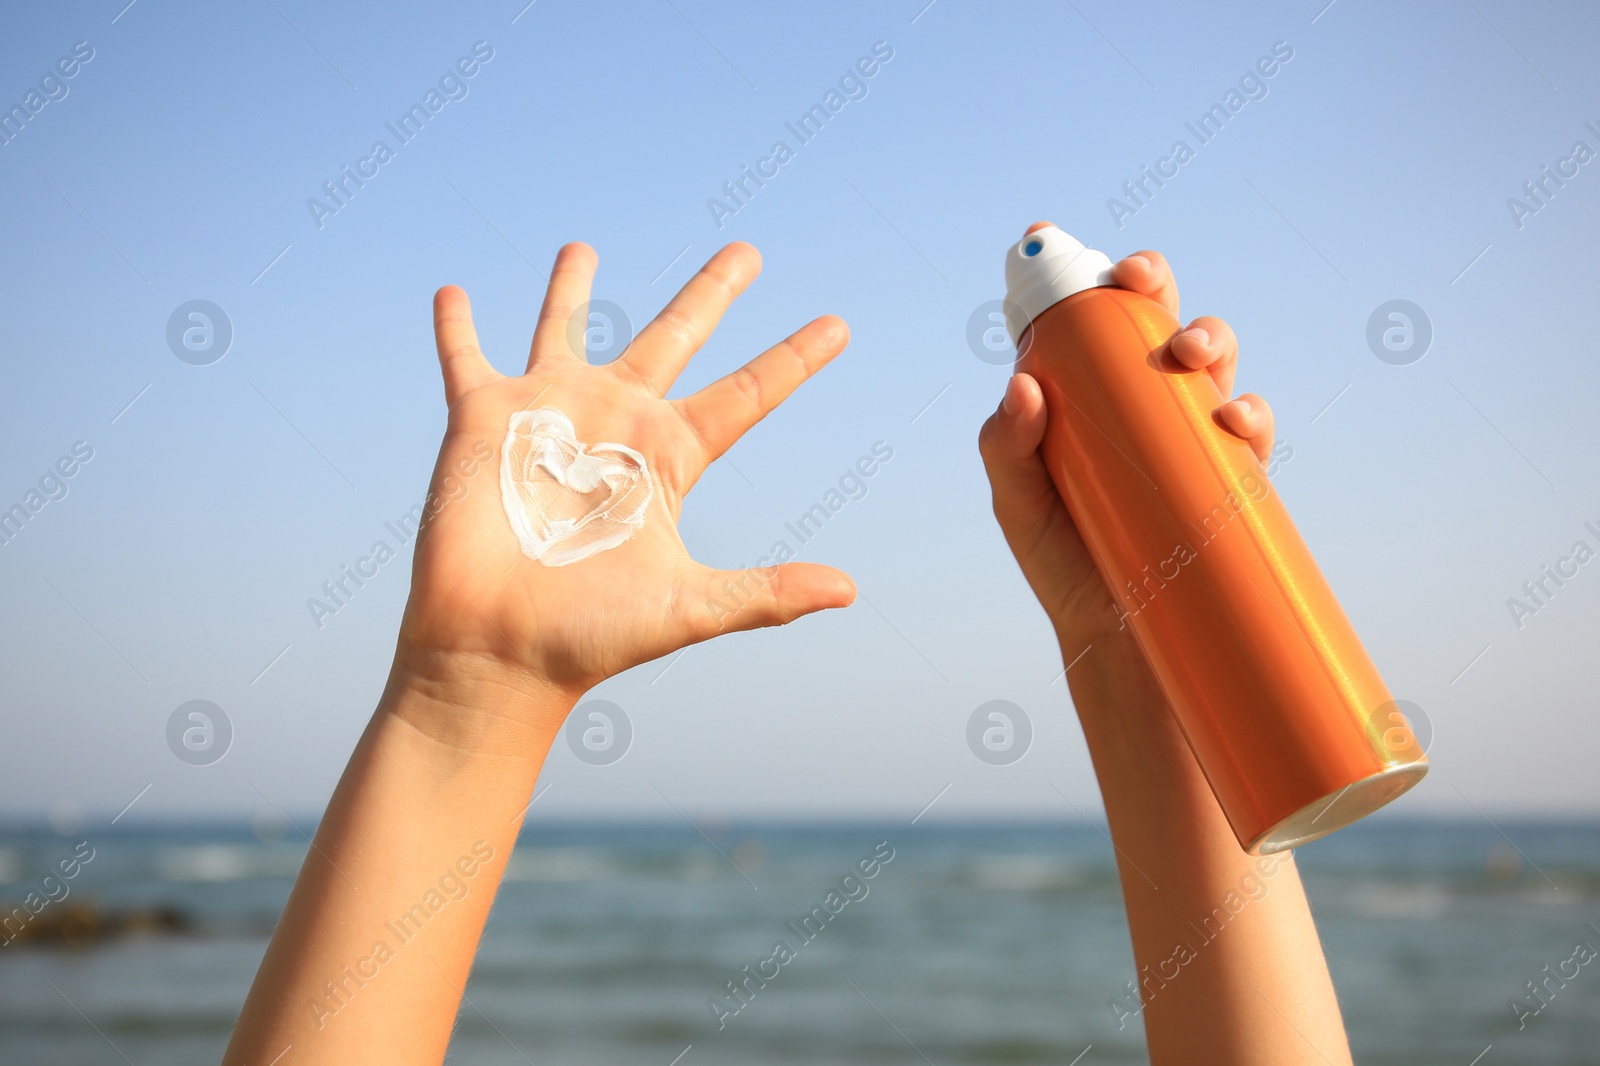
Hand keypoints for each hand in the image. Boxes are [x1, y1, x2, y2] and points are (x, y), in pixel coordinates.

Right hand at [394, 242, 855, 720]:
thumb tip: (849, 591)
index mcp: (669, 457)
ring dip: (569, 288)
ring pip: (563, 329)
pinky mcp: (482, 421)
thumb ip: (767, 593)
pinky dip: (457, 326)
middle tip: (747, 251)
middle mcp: (615, 423)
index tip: (839, 327)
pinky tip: (452, 292)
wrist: (499, 652)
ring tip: (581, 247)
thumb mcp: (690, 607)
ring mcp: (549, 416)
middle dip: (710, 293)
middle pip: (675, 338)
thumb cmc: (592, 636)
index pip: (746, 394)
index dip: (791, 360)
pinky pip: (466, 357)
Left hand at [977, 226, 1275, 644]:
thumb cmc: (1061, 560)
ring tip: (1186, 352)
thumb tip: (1022, 384)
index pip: (1084, 319)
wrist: (1117, 639)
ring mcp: (1189, 431)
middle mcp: (1142, 398)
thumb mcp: (1018, 505)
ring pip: (1211, 357)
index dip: (1077, 275)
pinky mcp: (1230, 474)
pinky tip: (1231, 420)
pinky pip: (1251, 429)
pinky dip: (1248, 414)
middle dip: (1150, 281)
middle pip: (1154, 314)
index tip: (1053, 245)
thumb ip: (1005, 448)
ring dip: (1207, 334)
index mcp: (1087, 393)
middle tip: (1135, 281)